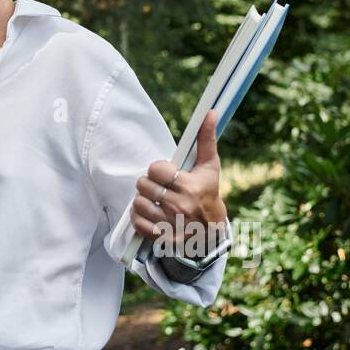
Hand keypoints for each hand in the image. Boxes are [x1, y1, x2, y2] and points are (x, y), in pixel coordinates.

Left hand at [130, 109, 226, 257]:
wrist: (211, 231)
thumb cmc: (208, 192)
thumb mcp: (209, 167)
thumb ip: (207, 139)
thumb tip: (211, 112)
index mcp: (190, 187)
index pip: (156, 169)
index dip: (158, 169)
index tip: (167, 173)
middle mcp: (180, 206)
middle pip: (143, 185)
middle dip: (149, 183)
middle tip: (160, 187)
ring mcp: (170, 224)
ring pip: (138, 203)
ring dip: (143, 200)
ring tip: (155, 200)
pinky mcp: (162, 238)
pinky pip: (137, 222)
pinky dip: (140, 217)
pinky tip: (151, 213)